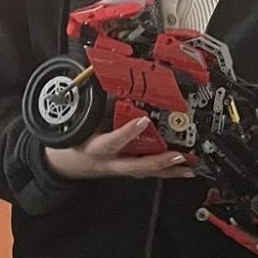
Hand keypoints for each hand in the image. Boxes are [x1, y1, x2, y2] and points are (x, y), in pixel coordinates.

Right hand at [45, 115, 194, 180]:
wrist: (68, 164)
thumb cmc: (75, 141)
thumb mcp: (83, 121)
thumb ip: (102, 106)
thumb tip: (118, 84)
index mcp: (96, 148)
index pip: (112, 141)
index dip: (128, 132)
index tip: (143, 120)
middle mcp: (110, 162)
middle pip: (136, 165)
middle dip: (159, 161)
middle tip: (178, 156)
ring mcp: (120, 169)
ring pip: (146, 172)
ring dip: (170, 170)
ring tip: (189, 167)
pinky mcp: (128, 171)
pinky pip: (150, 172)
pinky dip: (168, 171)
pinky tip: (184, 169)